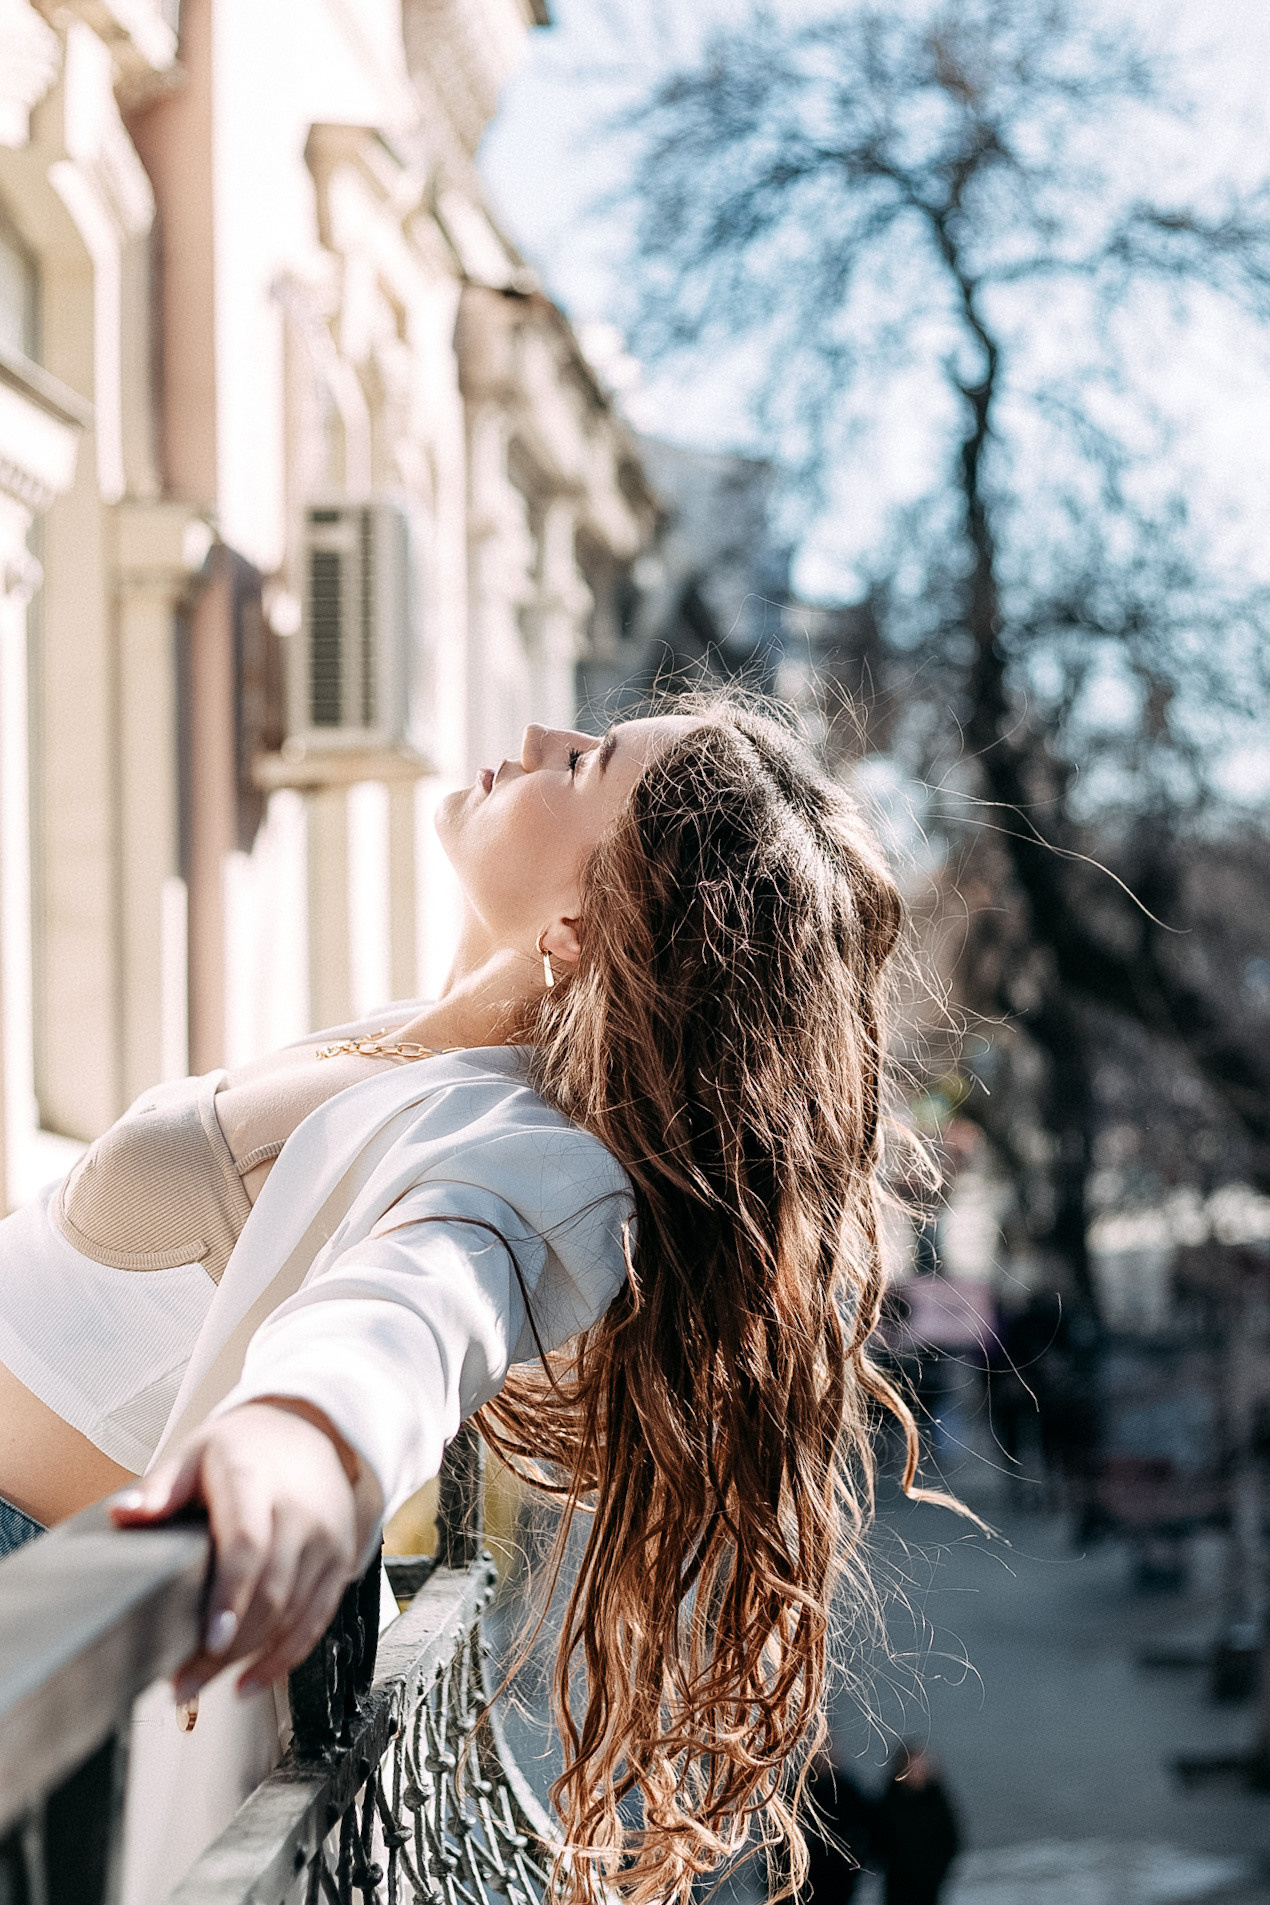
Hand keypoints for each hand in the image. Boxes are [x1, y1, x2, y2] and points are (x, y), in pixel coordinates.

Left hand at [111, 1400, 382, 1698]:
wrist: (311, 1432)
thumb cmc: (245, 1449)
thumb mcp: (196, 1454)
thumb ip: (160, 1488)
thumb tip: (124, 1513)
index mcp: (257, 1479)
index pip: (248, 1543)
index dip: (231, 1596)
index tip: (209, 1640)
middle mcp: (300, 1512)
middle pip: (270, 1592)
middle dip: (228, 1649)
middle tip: (183, 1684)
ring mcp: (325, 1540)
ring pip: (294, 1615)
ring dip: (250, 1660)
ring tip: (202, 1687)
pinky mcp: (340, 1562)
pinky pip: (317, 1621)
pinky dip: (285, 1659)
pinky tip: (251, 1681)